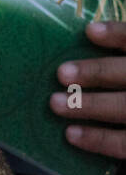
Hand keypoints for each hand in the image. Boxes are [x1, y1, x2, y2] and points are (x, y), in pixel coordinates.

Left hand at [52, 20, 125, 159]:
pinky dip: (98, 139)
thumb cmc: (122, 87)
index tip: (90, 31)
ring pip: (124, 107)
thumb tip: (78, 42)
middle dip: (98, 72)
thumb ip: (114, 58)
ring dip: (91, 105)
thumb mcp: (122, 67)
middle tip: (62, 73)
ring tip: (55, 103)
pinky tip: (70, 134)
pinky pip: (123, 143)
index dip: (118, 34)